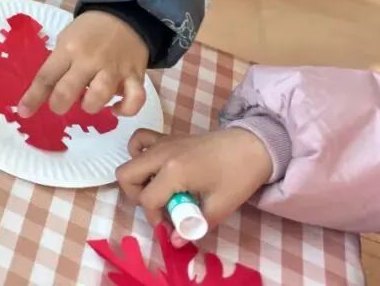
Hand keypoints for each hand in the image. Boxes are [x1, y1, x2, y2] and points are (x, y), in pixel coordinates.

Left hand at [18, 10, 147, 117]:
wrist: (125, 15)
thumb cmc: (90, 31)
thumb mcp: (67, 39)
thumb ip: (58, 64)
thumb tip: (46, 92)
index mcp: (68, 49)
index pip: (46, 77)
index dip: (33, 98)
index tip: (24, 112)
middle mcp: (89, 60)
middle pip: (68, 90)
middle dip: (58, 105)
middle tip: (59, 105)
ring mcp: (114, 69)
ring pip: (99, 97)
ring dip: (90, 106)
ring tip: (88, 101)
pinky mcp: (135, 75)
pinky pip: (134, 99)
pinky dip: (125, 109)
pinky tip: (116, 109)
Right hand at [117, 128, 273, 228]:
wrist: (252, 146)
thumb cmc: (238, 176)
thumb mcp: (221, 206)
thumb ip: (195, 225)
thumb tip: (176, 241)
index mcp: (174, 171)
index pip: (147, 199)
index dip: (155, 219)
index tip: (170, 227)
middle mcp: (161, 154)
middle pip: (126, 175)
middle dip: (137, 197)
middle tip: (159, 207)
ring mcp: (162, 143)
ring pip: (130, 159)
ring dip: (138, 178)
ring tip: (158, 189)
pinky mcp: (167, 138)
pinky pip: (140, 141)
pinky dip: (139, 153)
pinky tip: (154, 167)